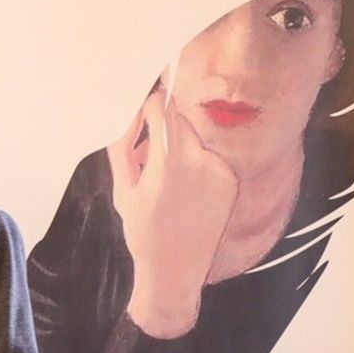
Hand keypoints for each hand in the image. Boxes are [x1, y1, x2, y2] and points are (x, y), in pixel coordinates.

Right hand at [109, 88, 238, 338]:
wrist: (175, 270)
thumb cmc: (142, 231)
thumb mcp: (122, 189)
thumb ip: (125, 146)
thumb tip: (132, 114)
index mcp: (167, 162)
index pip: (162, 109)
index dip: (153, 97)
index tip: (151, 82)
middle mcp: (199, 161)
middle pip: (180, 121)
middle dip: (163, 123)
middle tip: (148, 142)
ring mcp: (219, 171)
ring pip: (194, 140)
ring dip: (178, 146)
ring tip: (164, 180)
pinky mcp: (231, 181)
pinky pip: (209, 159)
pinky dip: (195, 165)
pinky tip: (185, 194)